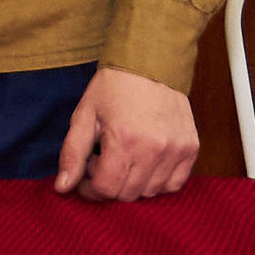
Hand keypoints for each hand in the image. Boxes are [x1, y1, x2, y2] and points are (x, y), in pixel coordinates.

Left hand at [54, 65, 198, 201]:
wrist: (150, 61)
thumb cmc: (113, 87)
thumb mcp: (84, 115)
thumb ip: (72, 154)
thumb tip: (62, 188)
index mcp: (124, 139)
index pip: (105, 188)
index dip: (89, 186)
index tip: (85, 173)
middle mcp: (154, 149)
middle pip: (127, 194)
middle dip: (108, 183)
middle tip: (102, 159)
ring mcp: (176, 150)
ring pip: (151, 192)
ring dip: (132, 183)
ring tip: (123, 157)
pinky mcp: (191, 148)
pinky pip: (174, 184)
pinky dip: (157, 181)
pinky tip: (144, 162)